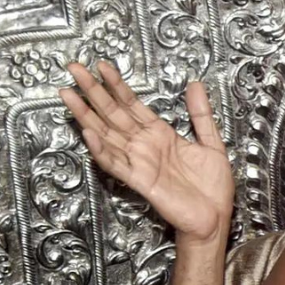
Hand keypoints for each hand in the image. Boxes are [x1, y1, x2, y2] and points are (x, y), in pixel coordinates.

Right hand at [60, 62, 233, 244]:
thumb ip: (201, 114)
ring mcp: (140, 162)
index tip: (102, 66)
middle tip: (73, 69)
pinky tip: (89, 133)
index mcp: (161, 135)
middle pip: (113, 114)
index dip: (117, 85)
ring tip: (68, 96)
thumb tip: (195, 84)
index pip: (132, 104)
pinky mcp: (140, 181)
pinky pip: (116, 164)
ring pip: (106, 134)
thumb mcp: (212, 143)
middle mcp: (145, 146)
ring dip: (86, 115)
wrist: (215, 218)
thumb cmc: (212, 187)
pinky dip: (102, 149)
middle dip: (93, 91)